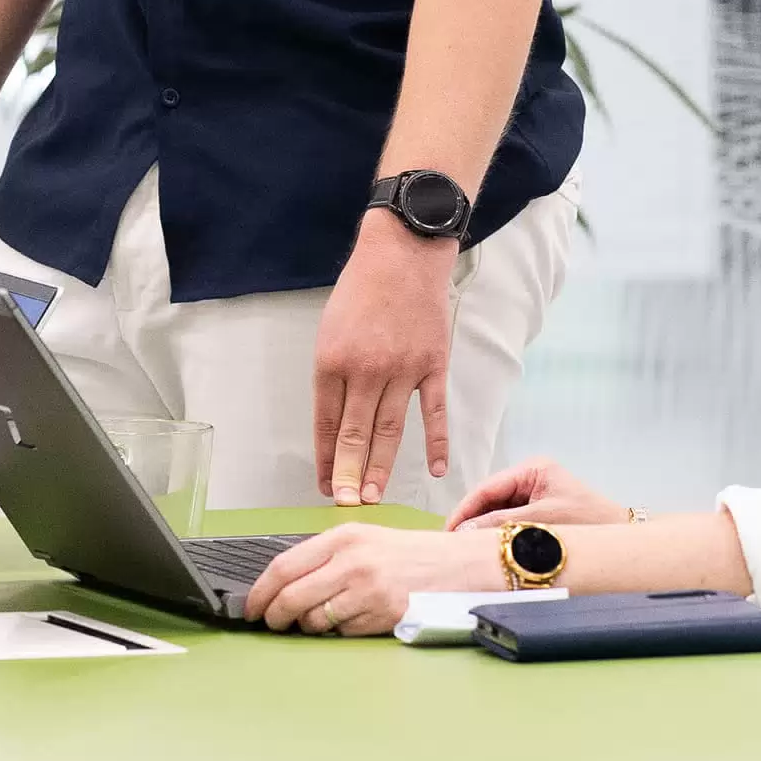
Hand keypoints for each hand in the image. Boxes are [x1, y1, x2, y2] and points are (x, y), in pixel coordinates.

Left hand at [244, 524, 495, 634]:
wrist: (458, 565)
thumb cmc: (410, 554)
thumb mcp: (365, 539)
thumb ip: (326, 555)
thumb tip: (285, 583)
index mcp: (343, 537)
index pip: (284, 566)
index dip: (260, 591)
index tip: (252, 606)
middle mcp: (351, 561)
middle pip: (291, 597)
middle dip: (274, 616)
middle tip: (271, 623)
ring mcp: (366, 591)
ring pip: (314, 619)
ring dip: (307, 626)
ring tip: (318, 620)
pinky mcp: (381, 616)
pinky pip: (342, 633)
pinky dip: (339, 632)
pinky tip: (352, 620)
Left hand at [312, 212, 453, 504]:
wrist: (402, 255)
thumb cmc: (360, 290)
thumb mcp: (329, 329)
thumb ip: (332, 375)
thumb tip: (335, 424)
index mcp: (332, 361)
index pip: (325, 422)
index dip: (324, 457)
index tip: (323, 484)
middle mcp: (365, 370)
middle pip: (355, 434)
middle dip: (347, 474)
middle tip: (345, 505)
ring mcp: (402, 370)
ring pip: (390, 431)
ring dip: (380, 468)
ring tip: (372, 498)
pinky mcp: (433, 365)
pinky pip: (433, 413)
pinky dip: (436, 444)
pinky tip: (437, 471)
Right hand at [447, 457, 630, 531]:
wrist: (622, 538)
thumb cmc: (590, 522)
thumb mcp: (541, 522)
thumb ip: (501, 523)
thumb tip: (466, 530)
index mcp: (533, 468)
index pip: (488, 487)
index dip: (466, 509)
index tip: (449, 529)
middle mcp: (532, 477)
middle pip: (490, 498)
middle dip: (473, 519)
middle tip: (454, 541)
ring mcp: (535, 493)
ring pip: (498, 511)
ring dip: (485, 529)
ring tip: (468, 547)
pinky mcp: (539, 510)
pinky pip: (510, 520)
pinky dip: (499, 533)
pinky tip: (489, 547)